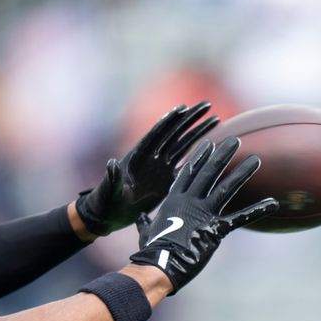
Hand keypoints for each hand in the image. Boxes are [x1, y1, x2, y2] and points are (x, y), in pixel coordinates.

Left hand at [75, 102, 218, 235]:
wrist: (107, 215)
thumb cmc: (105, 201)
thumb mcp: (109, 189)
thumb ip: (112, 177)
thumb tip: (112, 163)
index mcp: (137, 156)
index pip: (156, 134)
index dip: (168, 121)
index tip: (184, 107)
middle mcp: (151, 157)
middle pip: (173, 133)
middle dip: (190, 119)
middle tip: (208, 105)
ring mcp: (160, 167)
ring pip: (182, 145)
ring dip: (198, 132)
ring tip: (216, 119)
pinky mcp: (166, 179)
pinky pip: (185, 164)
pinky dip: (199, 155)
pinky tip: (214, 146)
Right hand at [129, 137, 278, 292]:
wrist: (159, 263)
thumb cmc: (151, 250)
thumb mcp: (145, 232)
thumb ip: (145, 222)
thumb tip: (139, 218)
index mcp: (174, 200)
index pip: (188, 172)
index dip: (199, 157)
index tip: (209, 143)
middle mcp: (190, 201)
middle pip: (208, 172)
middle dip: (222, 154)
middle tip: (235, 140)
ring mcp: (204, 214)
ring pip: (226, 188)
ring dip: (241, 172)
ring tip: (255, 159)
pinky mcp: (215, 229)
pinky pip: (240, 218)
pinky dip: (257, 210)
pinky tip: (273, 203)